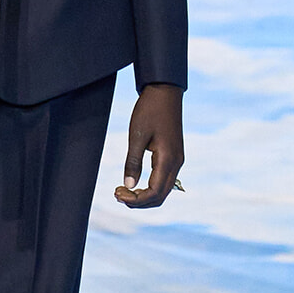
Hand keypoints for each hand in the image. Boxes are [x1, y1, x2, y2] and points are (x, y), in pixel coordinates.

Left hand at [114, 83, 183, 209]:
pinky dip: (149, 186)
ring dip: (144, 195)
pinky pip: (163, 179)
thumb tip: (128, 186)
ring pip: (163, 190)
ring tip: (122, 189)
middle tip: (117, 193)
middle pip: (160, 196)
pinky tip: (134, 182)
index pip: (154, 193)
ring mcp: (177, 159)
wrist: (165, 91)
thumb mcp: (137, 136)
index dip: (135, 199)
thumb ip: (133, 162)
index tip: (117, 192)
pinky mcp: (173, 155)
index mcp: (168, 159)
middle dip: (138, 201)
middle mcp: (176, 163)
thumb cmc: (150, 110)